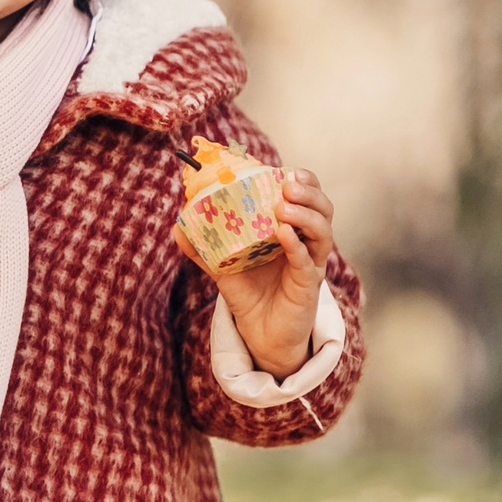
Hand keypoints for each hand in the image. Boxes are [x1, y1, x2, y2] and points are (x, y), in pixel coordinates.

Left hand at [171, 167, 335, 378]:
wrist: (259, 333)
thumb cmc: (248, 292)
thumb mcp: (221, 264)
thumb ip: (202, 245)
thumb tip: (178, 224)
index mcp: (291, 229)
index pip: (307, 196)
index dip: (302, 180)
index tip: (284, 169)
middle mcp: (307, 243)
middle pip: (323, 209)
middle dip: (309, 192)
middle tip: (287, 184)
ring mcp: (311, 264)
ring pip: (323, 232)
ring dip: (306, 214)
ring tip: (283, 207)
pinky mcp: (308, 286)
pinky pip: (307, 262)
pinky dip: (297, 246)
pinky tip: (283, 234)